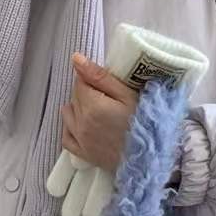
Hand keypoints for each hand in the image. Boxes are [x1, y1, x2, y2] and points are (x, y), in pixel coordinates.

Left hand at [60, 53, 137, 172]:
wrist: (149, 157)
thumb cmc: (144, 123)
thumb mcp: (127, 94)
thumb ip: (99, 76)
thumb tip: (76, 58)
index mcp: (91, 104)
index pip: (80, 81)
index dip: (94, 81)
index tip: (109, 88)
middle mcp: (80, 122)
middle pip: (75, 96)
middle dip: (88, 93)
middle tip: (109, 100)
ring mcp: (80, 139)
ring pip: (68, 113)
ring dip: (79, 109)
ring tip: (99, 112)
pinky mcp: (82, 154)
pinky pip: (66, 136)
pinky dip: (71, 128)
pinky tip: (83, 125)